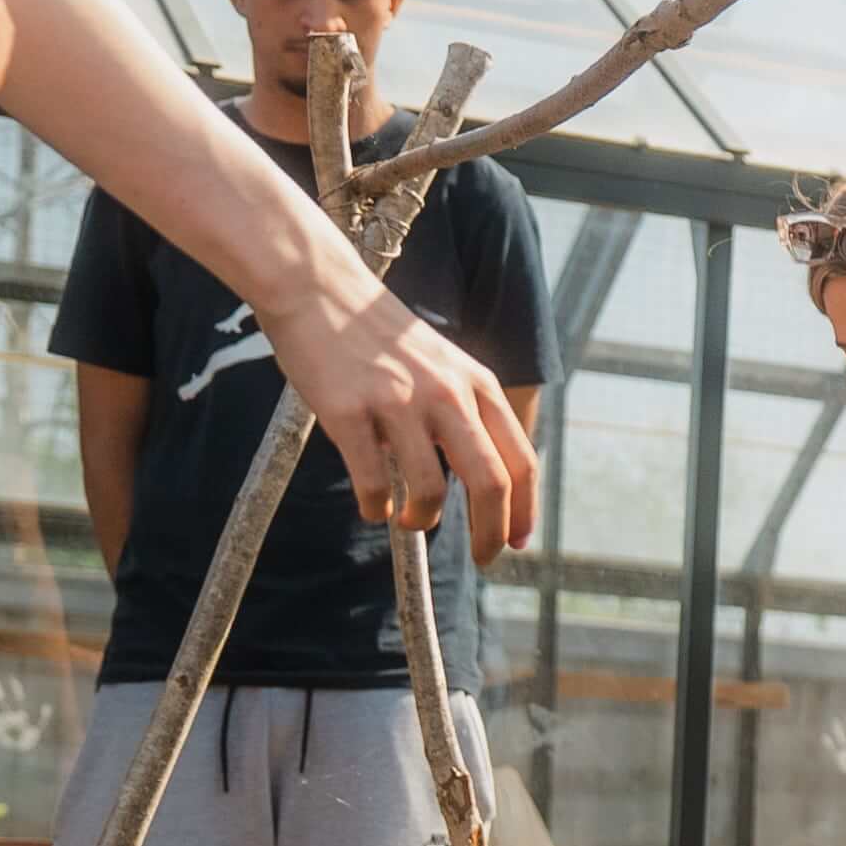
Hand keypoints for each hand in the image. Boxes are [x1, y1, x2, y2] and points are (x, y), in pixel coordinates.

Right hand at [256, 277, 537, 559]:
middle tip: (485, 557)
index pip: (521, 461)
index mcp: (479, 386)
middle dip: (492, 532)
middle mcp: (448, 396)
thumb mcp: (446, 365)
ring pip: (431, 490)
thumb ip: (469, 413)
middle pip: (491, 484)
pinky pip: (372, 481)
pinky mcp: (348, 412)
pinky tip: (375, 507)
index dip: (525, 510)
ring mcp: (398, 403)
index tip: (517, 542)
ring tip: (411, 520)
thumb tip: (487, 479)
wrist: (320, 289)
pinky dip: (377, 507)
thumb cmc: (382, 337)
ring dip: (424, 519)